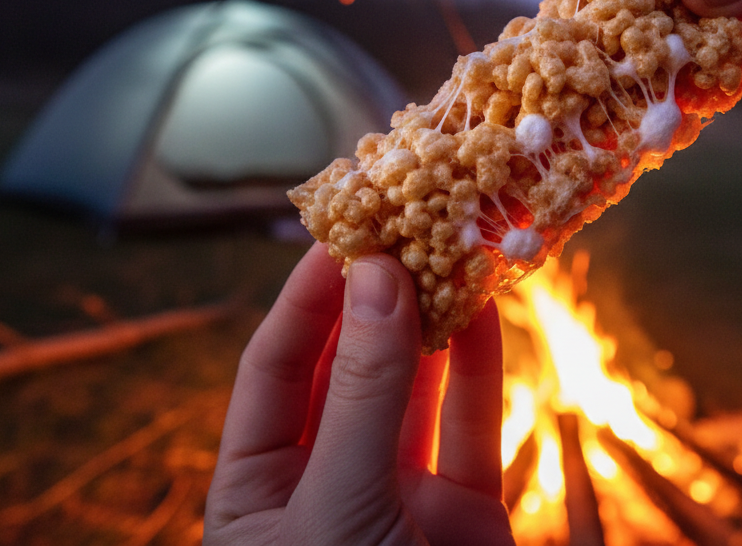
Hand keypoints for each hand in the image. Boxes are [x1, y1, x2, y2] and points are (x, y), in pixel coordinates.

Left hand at [204, 243, 512, 545]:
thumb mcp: (338, 504)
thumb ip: (364, 393)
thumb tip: (379, 277)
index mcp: (256, 491)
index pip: (274, 369)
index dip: (308, 297)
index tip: (345, 232)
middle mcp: (323, 484)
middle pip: (346, 369)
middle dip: (375, 299)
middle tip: (403, 228)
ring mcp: (396, 496)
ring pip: (413, 391)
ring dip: (432, 322)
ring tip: (448, 251)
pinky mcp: (463, 512)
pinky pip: (470, 426)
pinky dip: (478, 368)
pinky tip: (484, 309)